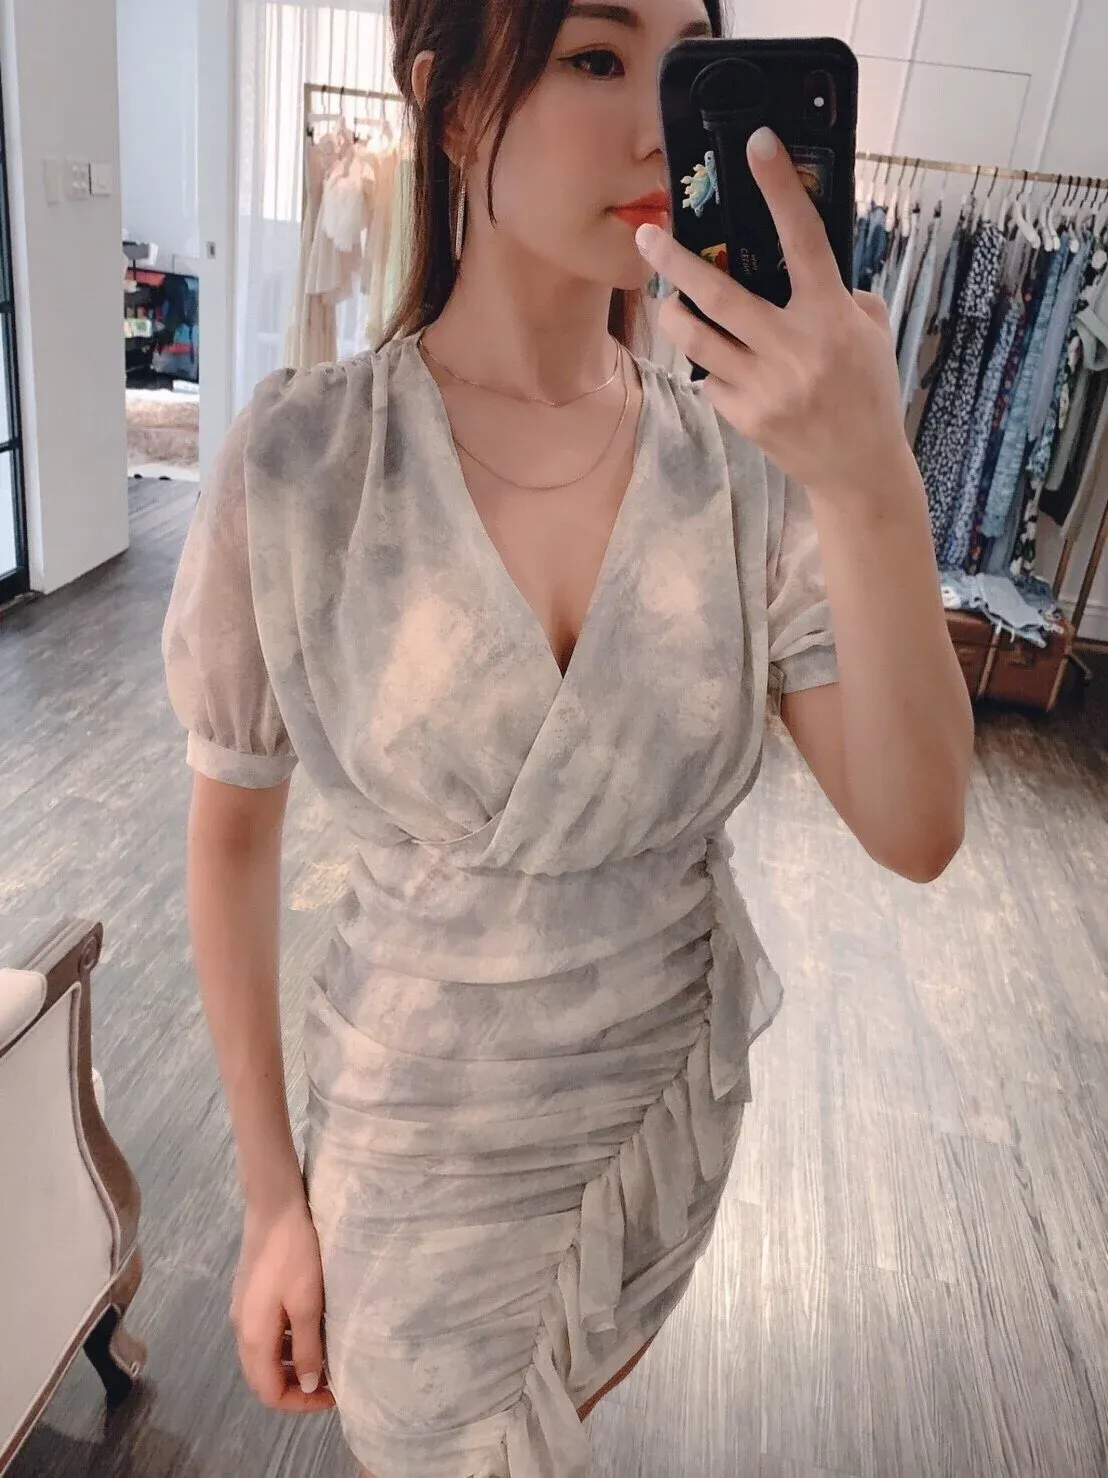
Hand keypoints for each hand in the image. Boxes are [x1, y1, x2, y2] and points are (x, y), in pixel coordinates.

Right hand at [231, 1194, 335, 1413]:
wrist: (274, 1206)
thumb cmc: (294, 1254)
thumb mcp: (308, 1303)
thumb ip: (307, 1348)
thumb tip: (310, 1385)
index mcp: (253, 1337)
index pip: (269, 1393)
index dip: (300, 1402)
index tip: (332, 1395)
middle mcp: (242, 1329)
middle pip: (263, 1378)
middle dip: (296, 1387)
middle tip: (331, 1381)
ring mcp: (243, 1310)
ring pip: (264, 1357)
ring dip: (291, 1366)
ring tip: (325, 1357)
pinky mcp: (250, 1294)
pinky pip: (265, 1334)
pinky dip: (285, 1344)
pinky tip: (309, 1330)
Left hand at [637, 128, 914, 510]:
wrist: (858, 469)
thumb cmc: (867, 393)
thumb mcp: (869, 334)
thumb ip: (839, 295)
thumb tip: (800, 262)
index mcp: (831, 317)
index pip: (803, 240)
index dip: (779, 189)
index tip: (757, 145)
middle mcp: (794, 348)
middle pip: (719, 293)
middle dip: (675, 261)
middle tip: (645, 235)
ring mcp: (764, 385)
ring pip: (696, 338)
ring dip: (673, 313)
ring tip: (666, 300)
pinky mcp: (743, 416)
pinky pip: (709, 377)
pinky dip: (709, 364)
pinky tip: (719, 362)